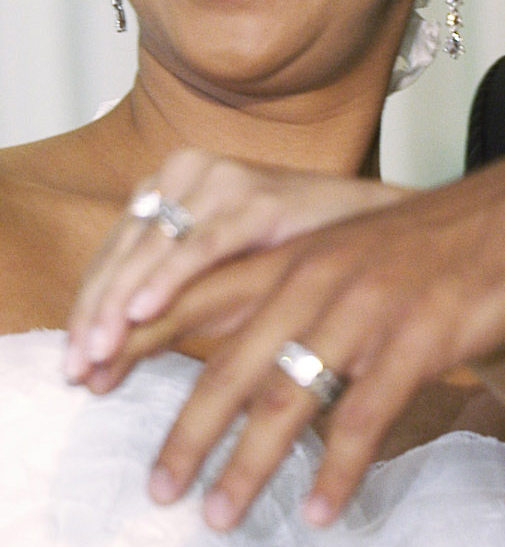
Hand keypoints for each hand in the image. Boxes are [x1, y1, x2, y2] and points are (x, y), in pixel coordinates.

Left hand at [66, 150, 397, 379]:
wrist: (387, 231)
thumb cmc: (308, 260)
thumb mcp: (229, 283)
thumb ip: (172, 311)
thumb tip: (104, 365)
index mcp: (176, 188)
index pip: (116, 255)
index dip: (88, 311)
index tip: (74, 367)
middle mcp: (191, 175)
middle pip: (124, 254)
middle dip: (94, 317)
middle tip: (76, 371)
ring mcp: (224, 182)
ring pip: (151, 249)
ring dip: (119, 306)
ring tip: (99, 353)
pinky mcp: (258, 199)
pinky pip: (201, 242)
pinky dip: (167, 278)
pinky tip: (142, 312)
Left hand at [118, 156, 504, 529]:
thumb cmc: (435, 250)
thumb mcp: (349, 255)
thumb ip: (295, 297)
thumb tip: (245, 363)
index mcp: (294, 257)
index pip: (198, 300)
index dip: (142, 342)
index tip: (94, 385)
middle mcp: (317, 280)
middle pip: (232, 366)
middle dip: (187, 434)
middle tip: (160, 490)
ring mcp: (367, 309)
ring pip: (289, 398)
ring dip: (250, 467)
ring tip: (222, 518)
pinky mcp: (417, 339)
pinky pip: (364, 417)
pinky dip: (337, 471)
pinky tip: (322, 512)